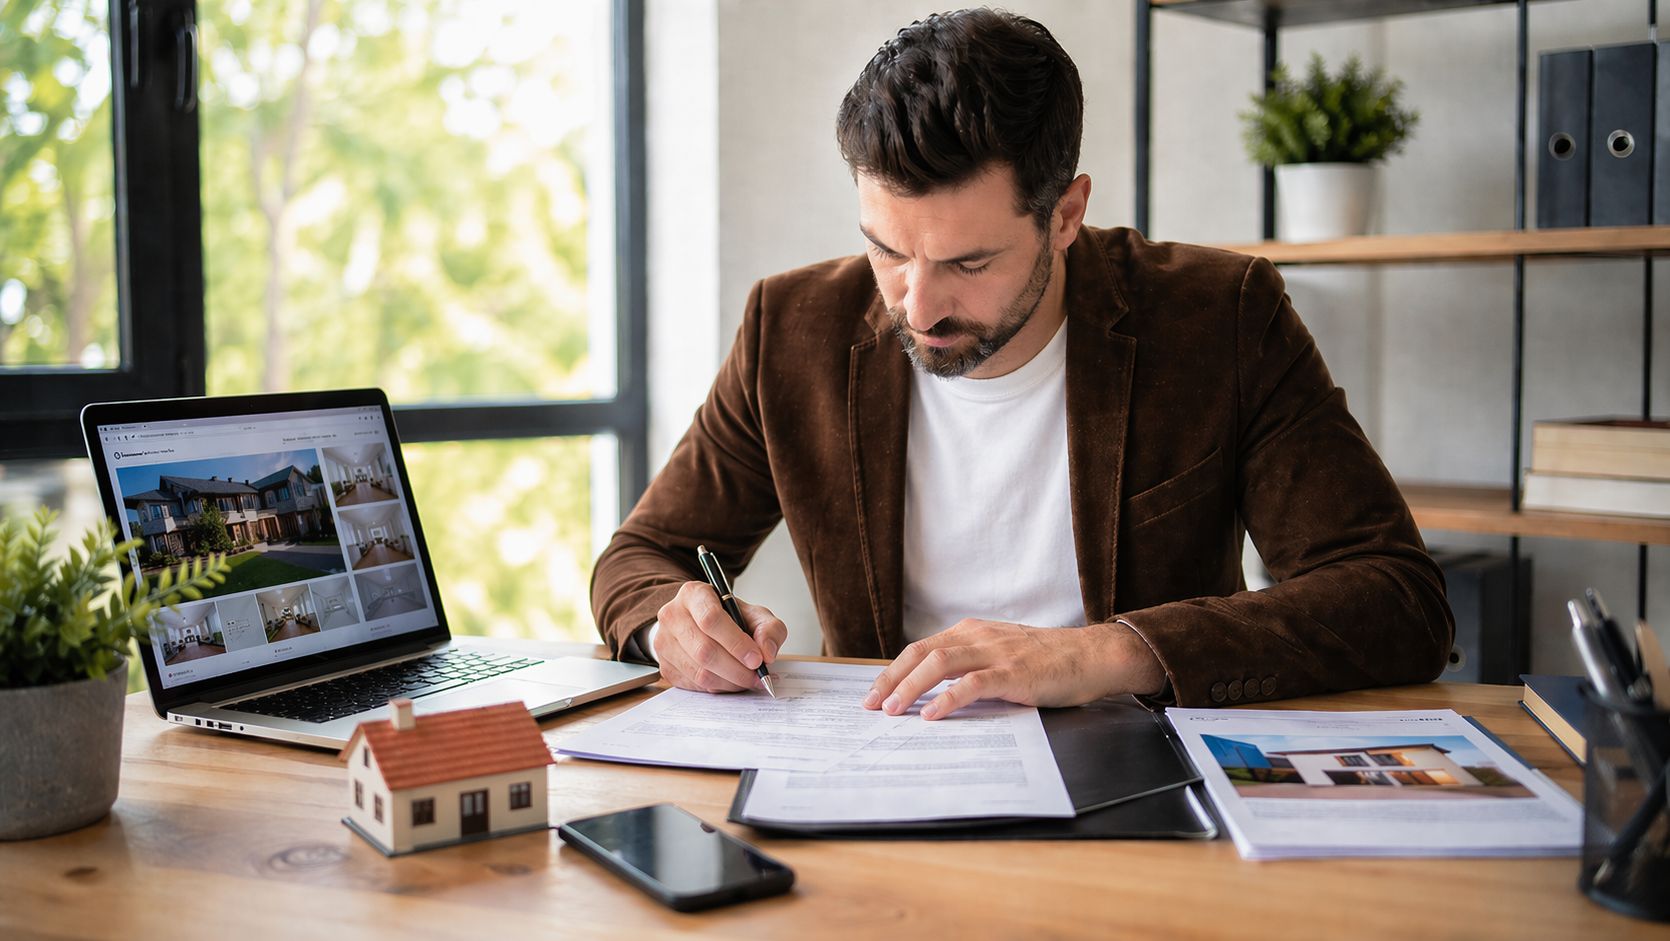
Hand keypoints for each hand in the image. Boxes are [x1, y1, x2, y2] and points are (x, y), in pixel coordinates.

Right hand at [653, 581, 786, 692]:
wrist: (700, 624)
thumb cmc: (729, 618)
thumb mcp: (754, 614)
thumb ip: (769, 629)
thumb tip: (767, 653)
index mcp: (693, 594)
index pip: (711, 619)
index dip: (736, 643)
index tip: (757, 659)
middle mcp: (672, 616)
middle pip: (704, 650)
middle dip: (736, 669)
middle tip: (756, 676)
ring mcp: (664, 642)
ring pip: (699, 672)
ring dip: (729, 682)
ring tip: (746, 679)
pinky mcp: (665, 666)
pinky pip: (694, 685)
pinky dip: (717, 688)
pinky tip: (730, 680)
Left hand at [862, 619, 1165, 719]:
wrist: (1094, 656)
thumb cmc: (1050, 661)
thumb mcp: (1003, 655)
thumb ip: (973, 667)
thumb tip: (936, 694)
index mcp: (973, 632)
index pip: (922, 648)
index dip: (894, 670)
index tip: (875, 693)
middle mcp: (979, 637)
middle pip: (922, 653)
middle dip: (891, 679)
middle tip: (871, 705)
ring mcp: (996, 653)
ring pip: (940, 664)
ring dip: (910, 687)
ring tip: (892, 710)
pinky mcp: (1014, 673)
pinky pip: (972, 684)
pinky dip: (947, 699)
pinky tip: (931, 715)